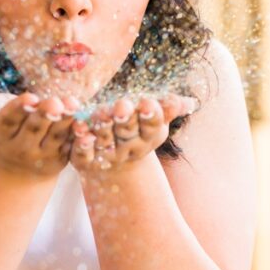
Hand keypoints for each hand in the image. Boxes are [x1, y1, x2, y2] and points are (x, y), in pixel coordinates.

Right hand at [0, 88, 78, 178]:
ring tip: (73, 104)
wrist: (18, 172)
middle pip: (34, 129)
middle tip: (54, 101)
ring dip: (65, 120)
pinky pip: (71, 144)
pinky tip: (85, 120)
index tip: (30, 96)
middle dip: (44, 114)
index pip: (8, 121)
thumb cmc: (5, 136)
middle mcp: (21, 148)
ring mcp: (42, 156)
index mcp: (1, 136)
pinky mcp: (61, 160)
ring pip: (55, 136)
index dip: (19, 108)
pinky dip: (78, 133)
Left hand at [70, 94, 197, 174]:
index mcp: (148, 137)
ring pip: (105, 140)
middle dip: (125, 118)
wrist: (116, 167)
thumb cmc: (137, 134)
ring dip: (102, 127)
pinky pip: (83, 154)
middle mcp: (129, 148)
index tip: (148, 103)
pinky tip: (78, 130)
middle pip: (127, 131)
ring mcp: (108, 156)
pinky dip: (81, 144)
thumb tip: (190, 102)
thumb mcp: (155, 123)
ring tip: (99, 113)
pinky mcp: (86, 162)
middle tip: (122, 105)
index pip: (151, 125)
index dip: (150, 115)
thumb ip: (168, 110)